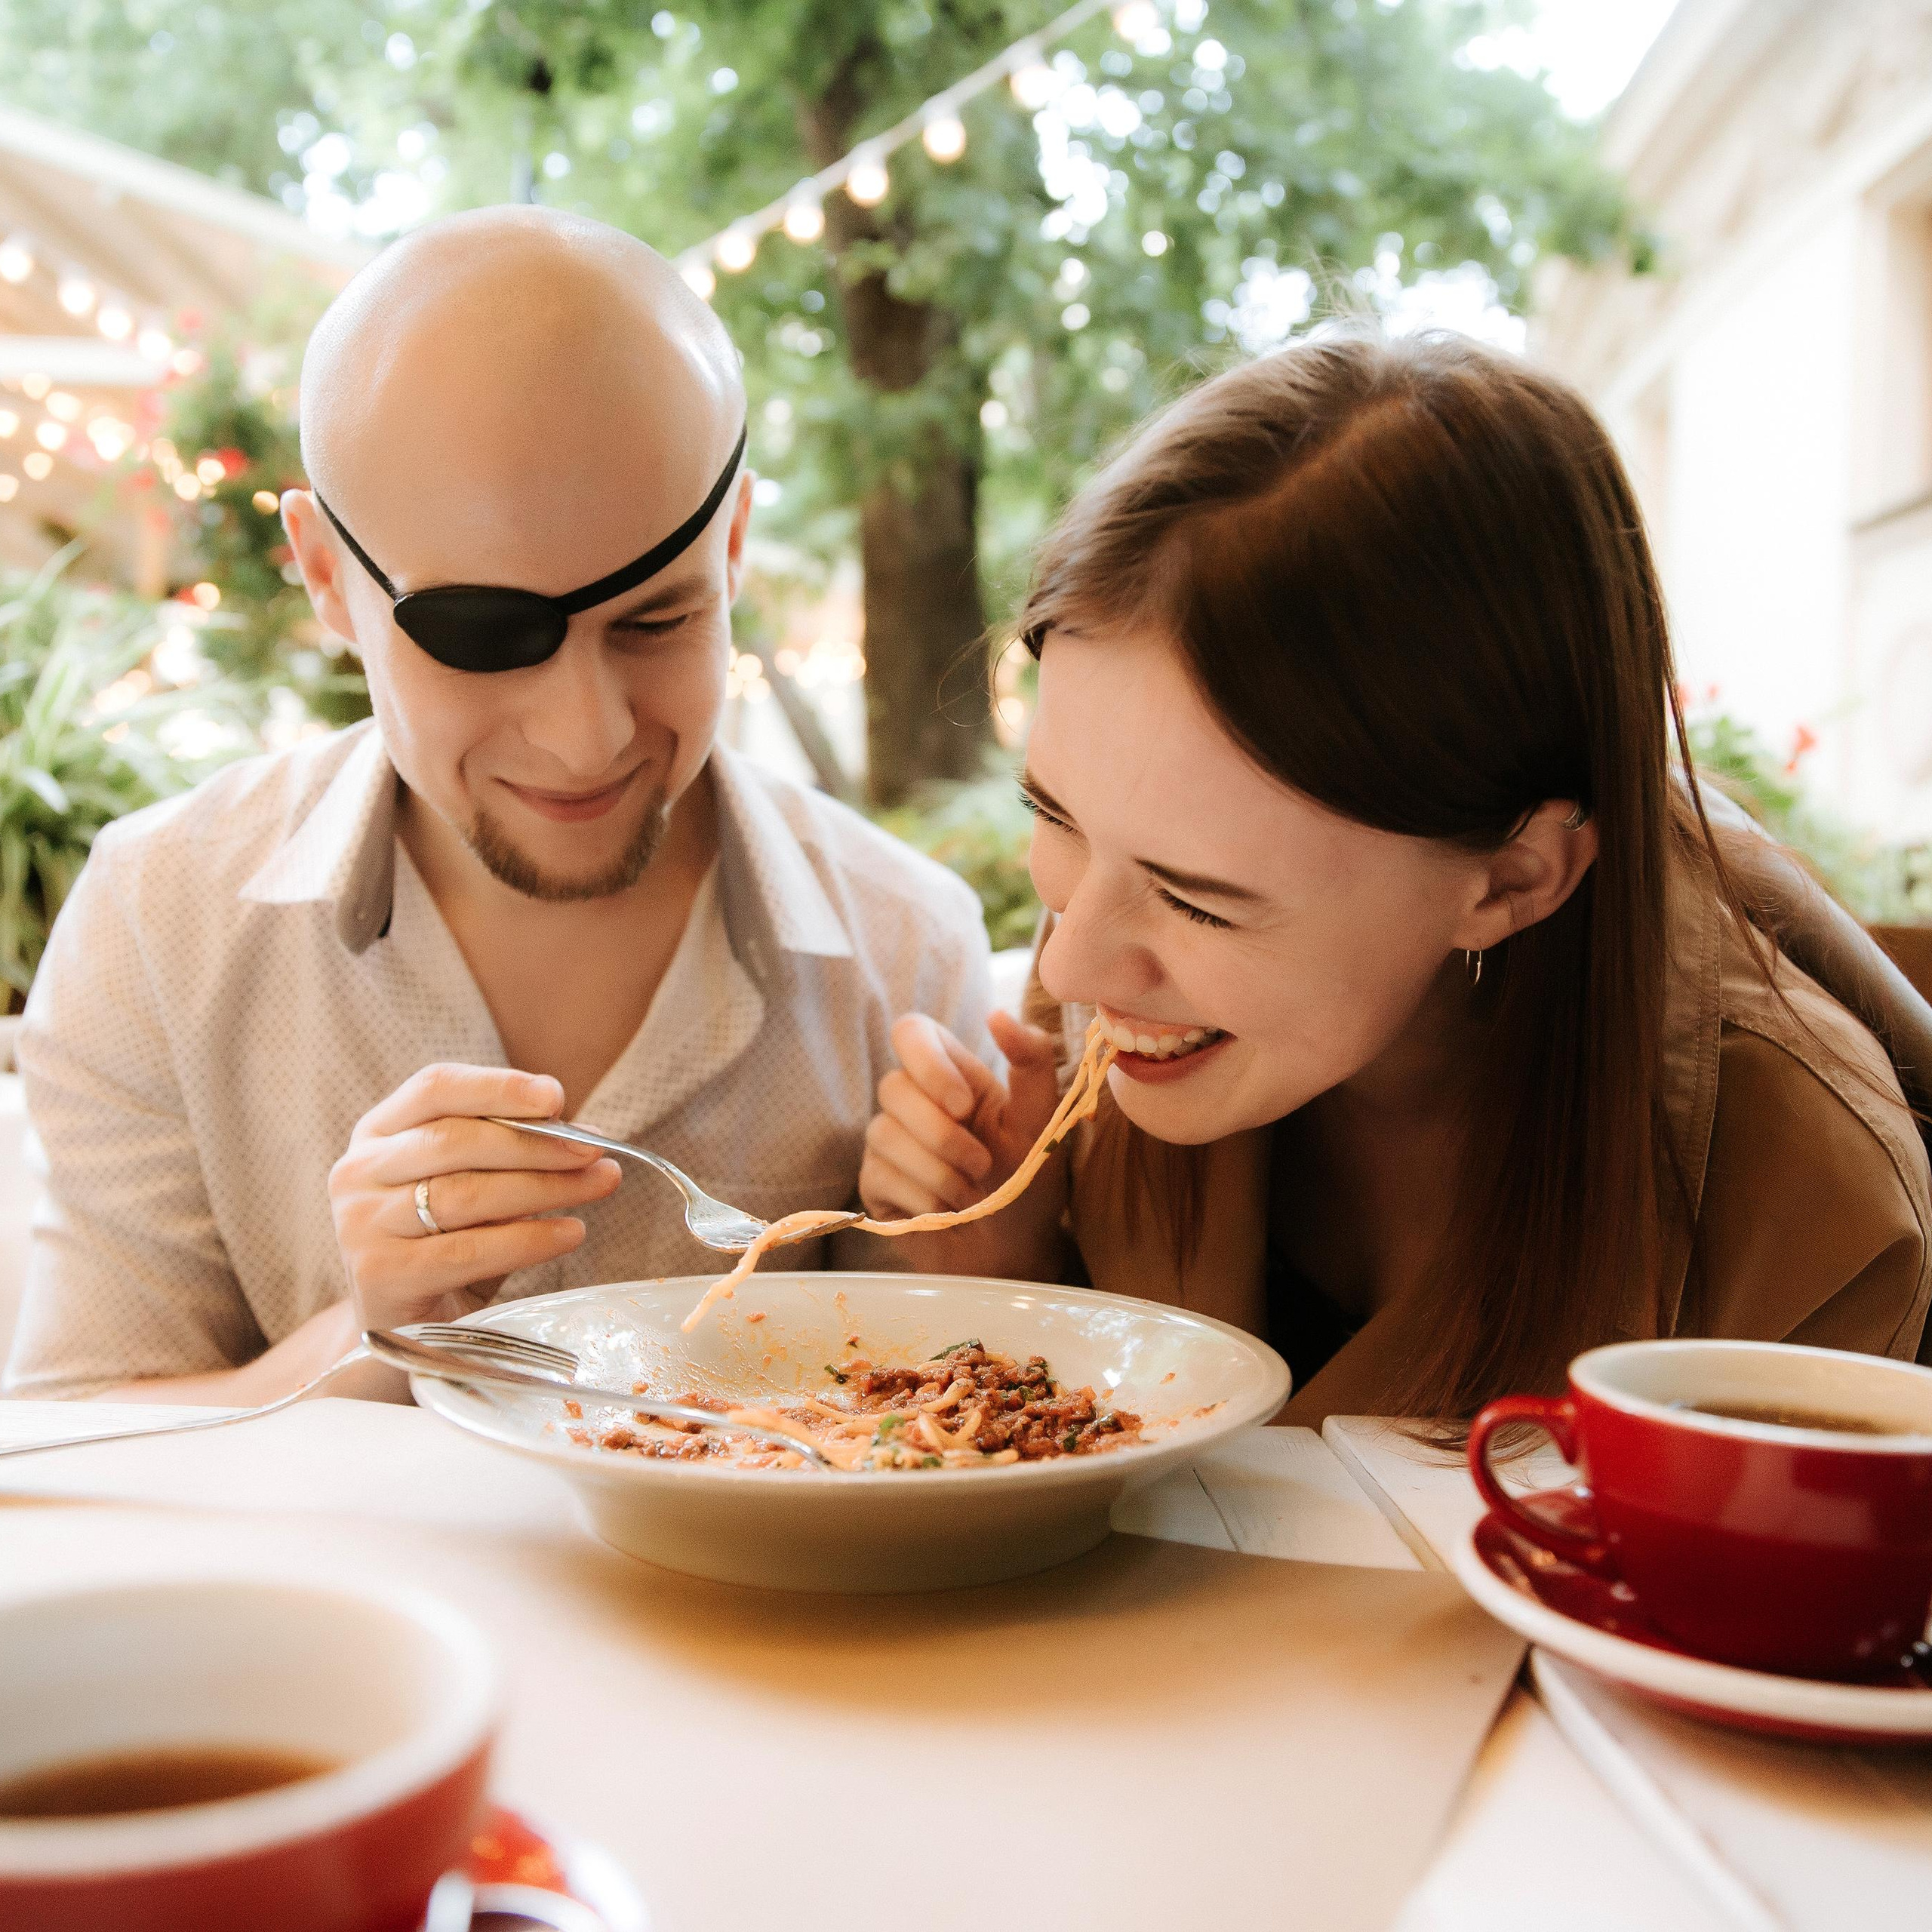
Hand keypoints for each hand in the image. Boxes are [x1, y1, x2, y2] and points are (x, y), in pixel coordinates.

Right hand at [329, 1064, 621, 1333]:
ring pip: (466, 1193)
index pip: (435, 1088)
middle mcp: (357, 1171)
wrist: (403, 1331)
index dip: (498, 1087)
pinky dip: (530, 1239)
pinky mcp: (379, 1275)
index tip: (556, 1096)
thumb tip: (581, 1133)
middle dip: (536, 1143)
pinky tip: (570, 1233)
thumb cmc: (445, 1246)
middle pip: (456, 1140)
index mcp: (377, 1132)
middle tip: (594, 1149)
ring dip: (545, 1187)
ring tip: (598, 1184)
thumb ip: (508, 1154)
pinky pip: (469, 1250)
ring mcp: (360, 1224)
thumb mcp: (470, 1188)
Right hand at [859, 1011, 1069, 1278]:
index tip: (963, 1104)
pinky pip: (879, 1175)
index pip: (911, 1033)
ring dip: (938, 1172)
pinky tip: (945, 1213)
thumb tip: (997, 1015)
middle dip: (941, 1134)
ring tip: (971, 1194)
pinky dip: (922, 1198)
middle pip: (892, 1085)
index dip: (926, 1061)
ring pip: (883, 1133)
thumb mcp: (1044, 1121)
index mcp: (952, 1075)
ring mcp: (890, 1141)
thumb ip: (1032, 1062)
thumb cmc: (1029, 1182)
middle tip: (983, 1165)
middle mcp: (914, 1101)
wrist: (1014, 1252)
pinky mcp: (875, 1182)